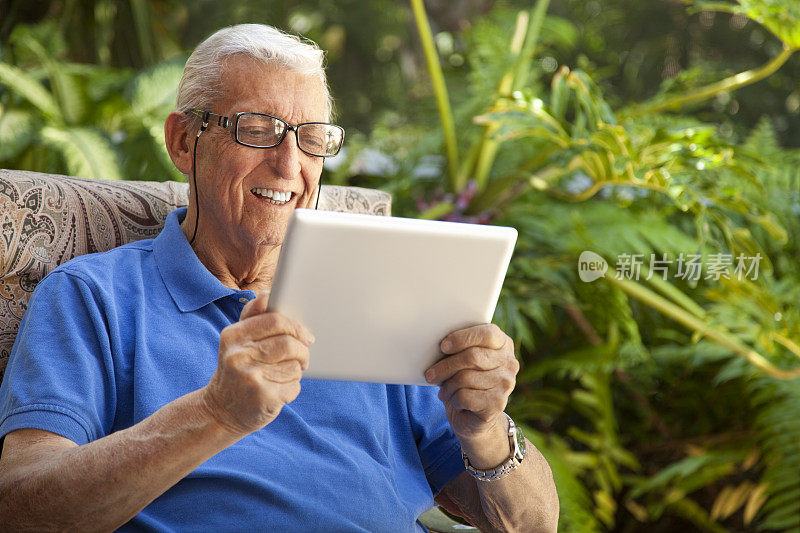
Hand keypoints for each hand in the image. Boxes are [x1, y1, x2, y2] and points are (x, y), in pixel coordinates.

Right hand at [201, 290, 314, 435]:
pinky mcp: (264, 398)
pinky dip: (292, 387)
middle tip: (303, 356)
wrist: (220, 411)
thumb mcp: (237, 341)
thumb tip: (267, 294)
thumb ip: (253, 316)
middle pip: (289, 344)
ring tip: (283, 374)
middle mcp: (239, 356)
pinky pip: (294, 386)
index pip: (275, 320)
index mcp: (233, 336)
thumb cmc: (237, 368)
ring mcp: (250, 378)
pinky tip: (278, 389)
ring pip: (294, 365)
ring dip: (296, 370)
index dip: (295, 327)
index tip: (305, 335)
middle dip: (302, 350)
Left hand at [425, 324, 518, 440]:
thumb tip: (438, 346)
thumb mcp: (463, 360)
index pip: (487, 334)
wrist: (475, 417)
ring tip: (444, 390)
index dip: (463, 338)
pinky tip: (454, 401)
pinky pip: (465, 396)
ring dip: (448, 385)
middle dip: (446, 365)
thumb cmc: (465, 381)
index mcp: (503, 344)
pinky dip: (453, 400)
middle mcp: (509, 363)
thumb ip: (459, 349)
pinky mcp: (497, 403)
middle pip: (473, 357)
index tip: (443, 346)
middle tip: (430, 374)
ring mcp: (506, 384)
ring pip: (465, 378)